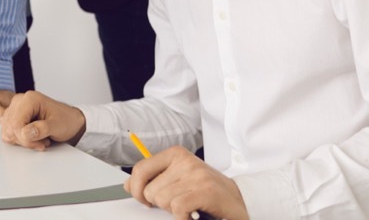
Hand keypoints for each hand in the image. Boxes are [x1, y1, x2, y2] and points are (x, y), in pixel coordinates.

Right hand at [0, 90, 85, 150]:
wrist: (70, 121)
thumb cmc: (66, 120)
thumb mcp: (58, 126)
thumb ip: (42, 129)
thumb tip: (26, 133)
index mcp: (30, 99)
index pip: (16, 123)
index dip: (25, 138)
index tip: (40, 143)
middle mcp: (20, 101)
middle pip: (11, 127)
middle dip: (25, 140)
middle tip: (42, 142)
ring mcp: (15, 108)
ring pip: (8, 131)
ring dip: (23, 141)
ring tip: (39, 139)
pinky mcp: (14, 117)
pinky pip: (8, 132)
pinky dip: (19, 140)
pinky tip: (32, 138)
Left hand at [125, 146, 248, 219]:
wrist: (240, 199)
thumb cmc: (208, 191)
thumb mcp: (179, 179)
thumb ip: (155, 179)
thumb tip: (127, 185)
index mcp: (176, 154)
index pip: (141, 169)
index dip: (136, 189)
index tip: (143, 200)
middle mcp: (185, 161)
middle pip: (150, 190)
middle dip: (160, 203)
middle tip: (178, 204)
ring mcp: (196, 175)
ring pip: (162, 200)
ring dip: (173, 210)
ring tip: (188, 207)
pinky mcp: (205, 190)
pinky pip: (177, 208)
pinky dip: (182, 217)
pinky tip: (191, 214)